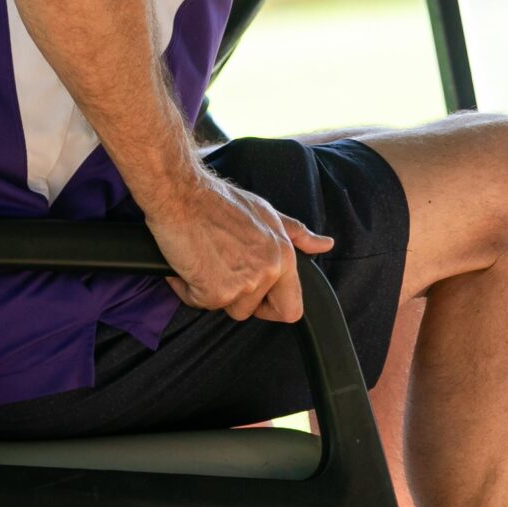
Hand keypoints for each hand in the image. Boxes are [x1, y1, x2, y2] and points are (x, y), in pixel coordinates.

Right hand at [146, 173, 334, 322]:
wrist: (182, 195)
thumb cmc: (219, 202)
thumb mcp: (266, 213)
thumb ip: (296, 234)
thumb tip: (325, 244)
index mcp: (283, 257)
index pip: (292, 308)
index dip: (272, 307)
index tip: (256, 297)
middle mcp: (267, 272)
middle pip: (252, 311)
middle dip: (236, 299)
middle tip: (222, 269)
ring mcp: (241, 284)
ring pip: (226, 308)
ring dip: (211, 291)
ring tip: (205, 260)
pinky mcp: (214, 292)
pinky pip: (199, 304)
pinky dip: (189, 288)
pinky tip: (188, 262)